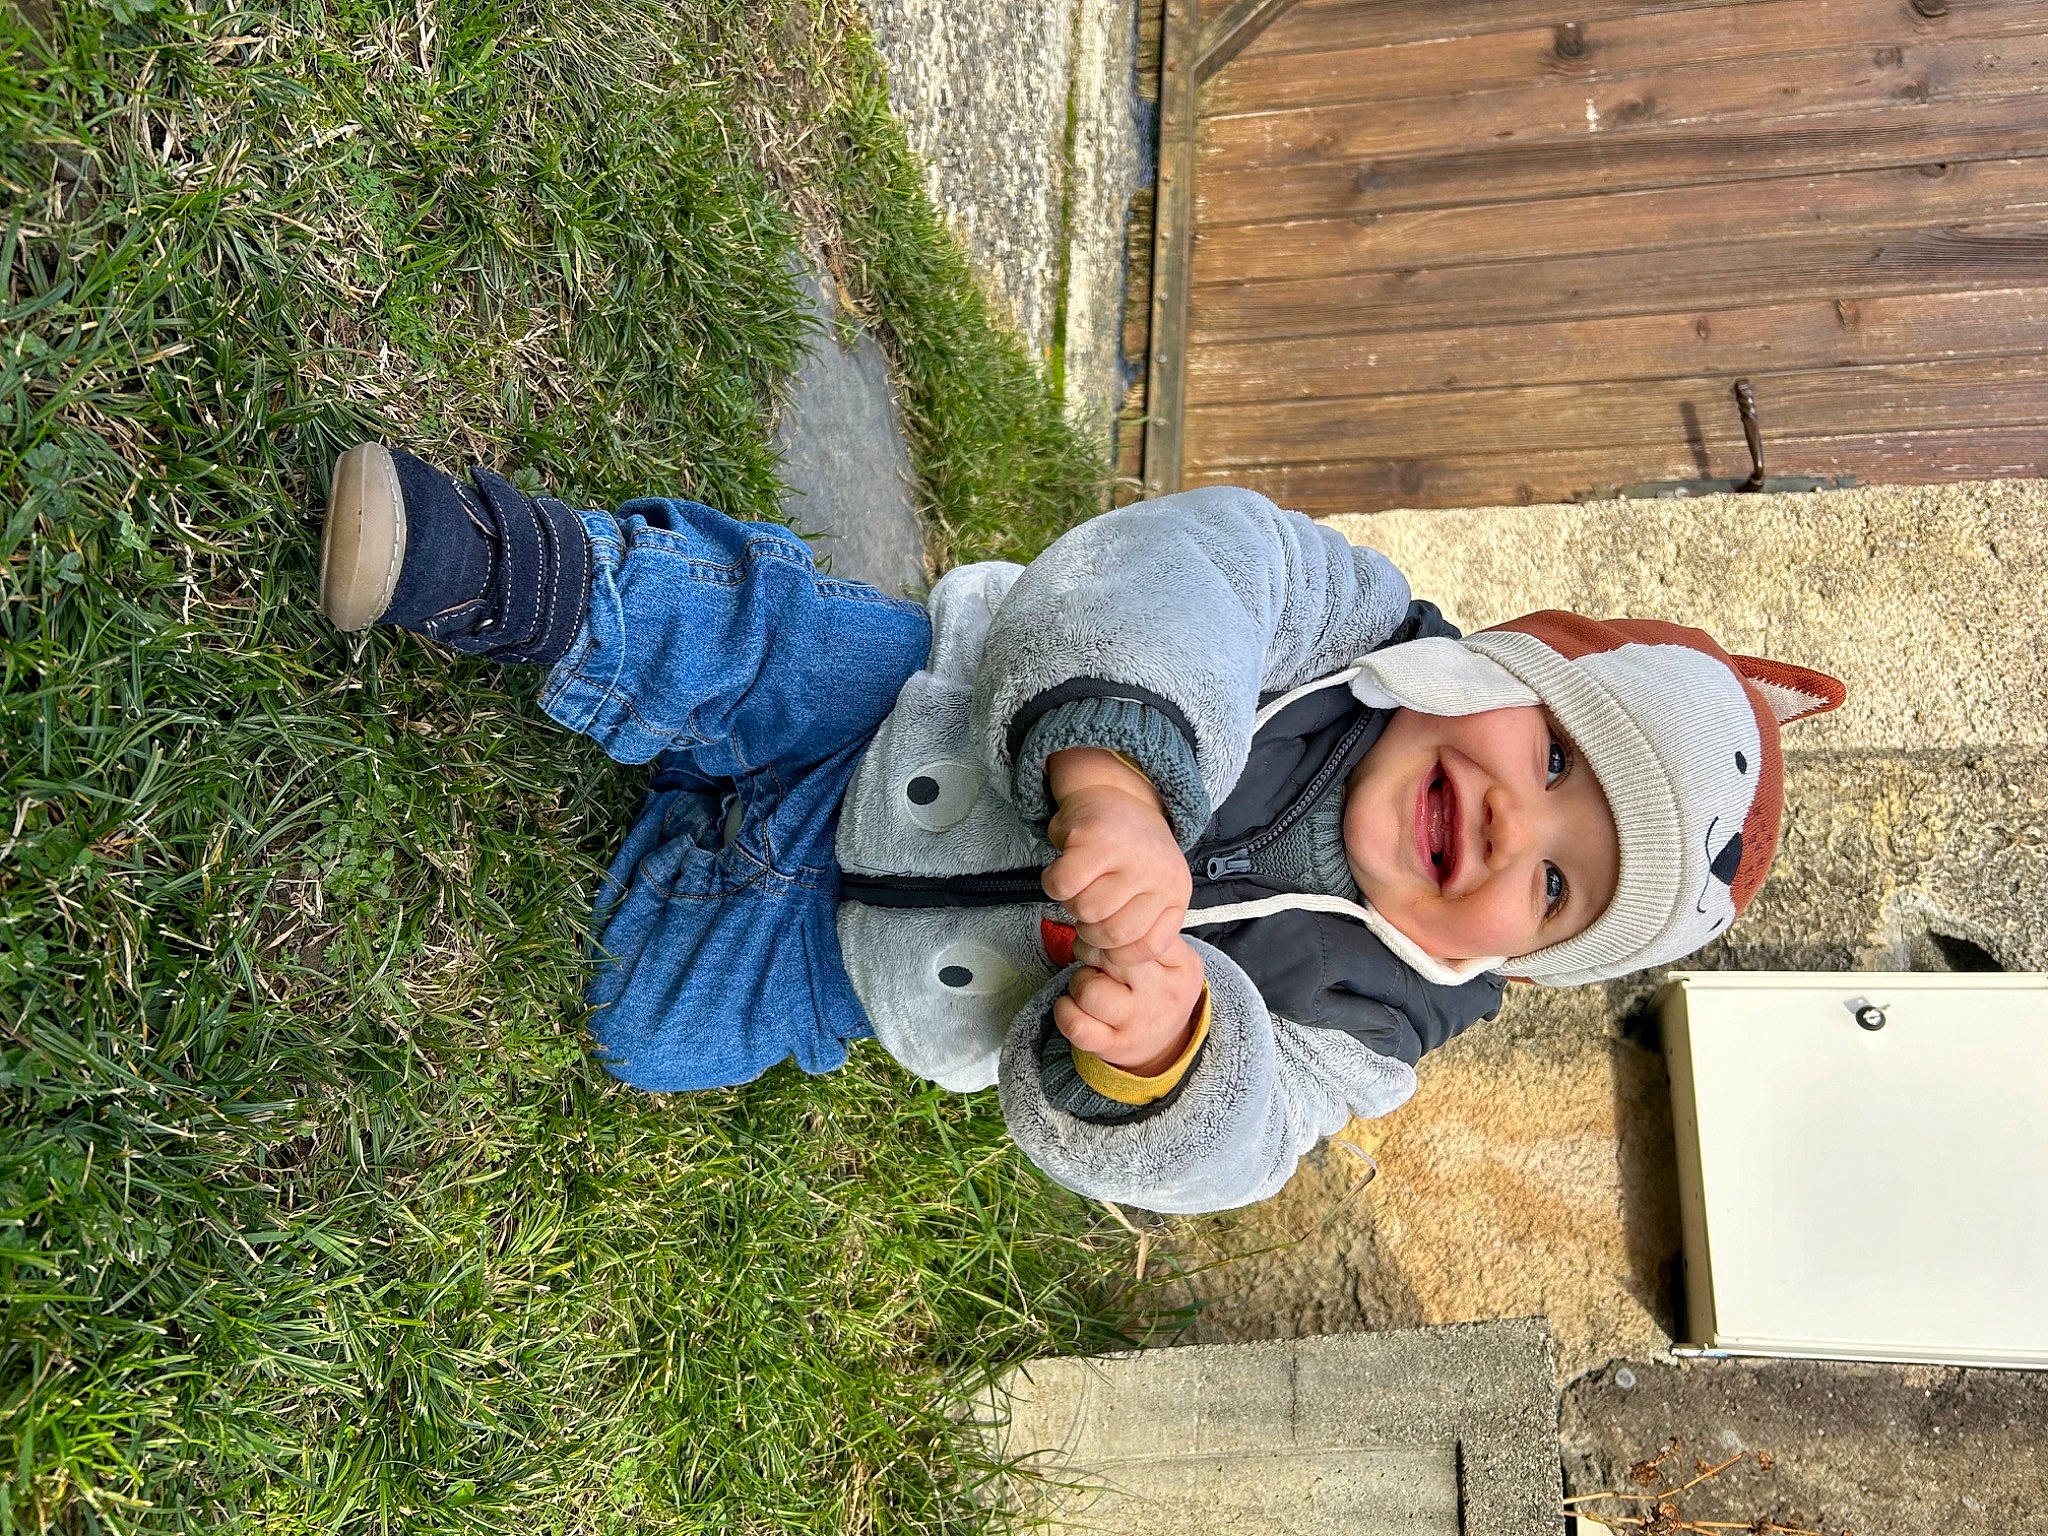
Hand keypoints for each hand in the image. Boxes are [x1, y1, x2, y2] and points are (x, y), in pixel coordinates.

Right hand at [1042, 747, 1192, 964]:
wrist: (1114, 791)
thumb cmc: (1127, 853)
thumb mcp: (1149, 889)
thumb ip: (1136, 926)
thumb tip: (1100, 963)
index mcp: (1176, 893)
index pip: (1145, 949)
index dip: (1114, 954)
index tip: (1101, 942)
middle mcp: (1160, 874)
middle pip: (1111, 933)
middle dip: (1089, 929)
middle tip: (1086, 908)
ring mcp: (1130, 855)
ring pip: (1086, 910)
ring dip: (1071, 904)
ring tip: (1079, 885)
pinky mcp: (1095, 839)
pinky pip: (1062, 886)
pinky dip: (1053, 883)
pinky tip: (1064, 868)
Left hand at [1054, 936, 1206, 1076]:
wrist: (1169, 1046)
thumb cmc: (1161, 992)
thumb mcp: (1175, 960)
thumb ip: (1148, 934)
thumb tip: (1103, 915)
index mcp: (1183, 966)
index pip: (1141, 932)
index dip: (1113, 930)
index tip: (1109, 937)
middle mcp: (1162, 996)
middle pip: (1112, 956)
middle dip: (1092, 951)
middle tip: (1095, 958)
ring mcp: (1136, 1023)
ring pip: (1089, 991)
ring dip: (1078, 982)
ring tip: (1089, 985)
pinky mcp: (1113, 1045)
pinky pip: (1075, 1024)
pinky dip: (1065, 1011)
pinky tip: (1073, 1005)